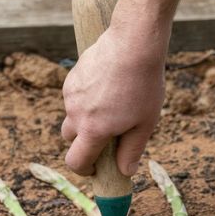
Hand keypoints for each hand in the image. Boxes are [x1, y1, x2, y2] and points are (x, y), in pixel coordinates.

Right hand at [61, 23, 167, 176]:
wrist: (133, 43)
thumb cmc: (143, 85)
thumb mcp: (145, 124)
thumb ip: (132, 151)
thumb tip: (125, 172)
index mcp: (93, 130)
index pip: (75, 161)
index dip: (84, 170)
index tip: (95, 169)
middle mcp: (76, 114)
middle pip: (69, 139)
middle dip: (83, 142)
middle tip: (106, 136)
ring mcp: (71, 94)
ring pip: (72, 115)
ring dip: (85, 119)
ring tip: (112, 105)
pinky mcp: (72, 77)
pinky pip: (74, 97)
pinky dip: (86, 99)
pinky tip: (107, 87)